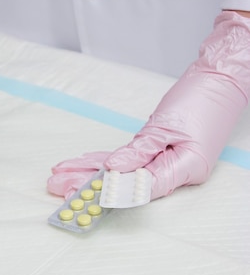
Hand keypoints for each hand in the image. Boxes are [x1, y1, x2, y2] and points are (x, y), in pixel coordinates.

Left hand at [48, 11, 249, 199]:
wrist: (217, 80)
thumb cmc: (200, 101)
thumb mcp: (166, 126)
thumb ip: (139, 150)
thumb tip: (113, 168)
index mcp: (185, 169)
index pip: (142, 187)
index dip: (113, 192)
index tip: (85, 194)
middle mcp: (175, 171)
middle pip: (125, 182)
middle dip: (89, 184)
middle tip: (57, 186)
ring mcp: (165, 161)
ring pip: (121, 171)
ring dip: (90, 174)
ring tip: (59, 178)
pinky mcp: (157, 150)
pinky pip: (127, 159)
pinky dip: (104, 161)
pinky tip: (82, 165)